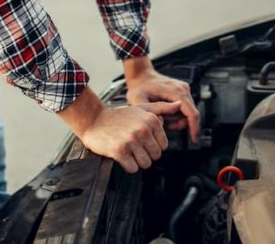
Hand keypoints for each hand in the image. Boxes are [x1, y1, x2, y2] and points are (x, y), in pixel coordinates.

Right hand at [57, 87, 181, 172]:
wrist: (94, 120)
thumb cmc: (120, 116)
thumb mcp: (143, 107)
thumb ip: (163, 108)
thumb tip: (179, 104)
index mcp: (151, 120)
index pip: (163, 146)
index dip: (153, 146)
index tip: (142, 140)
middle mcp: (143, 129)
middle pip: (155, 156)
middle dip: (146, 154)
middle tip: (134, 146)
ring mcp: (131, 140)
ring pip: (145, 164)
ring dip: (137, 161)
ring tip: (128, 150)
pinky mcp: (120, 151)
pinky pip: (133, 169)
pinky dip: (128, 166)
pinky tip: (121, 155)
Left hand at [124, 57, 200, 143]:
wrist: (141, 76)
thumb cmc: (139, 87)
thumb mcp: (139, 101)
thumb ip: (151, 113)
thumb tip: (163, 123)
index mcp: (175, 91)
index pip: (191, 113)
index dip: (194, 128)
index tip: (193, 140)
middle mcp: (183, 89)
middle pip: (190, 115)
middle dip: (177, 123)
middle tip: (163, 123)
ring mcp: (184, 89)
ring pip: (187, 113)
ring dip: (175, 119)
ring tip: (160, 116)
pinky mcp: (182, 92)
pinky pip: (184, 108)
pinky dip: (175, 114)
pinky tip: (164, 113)